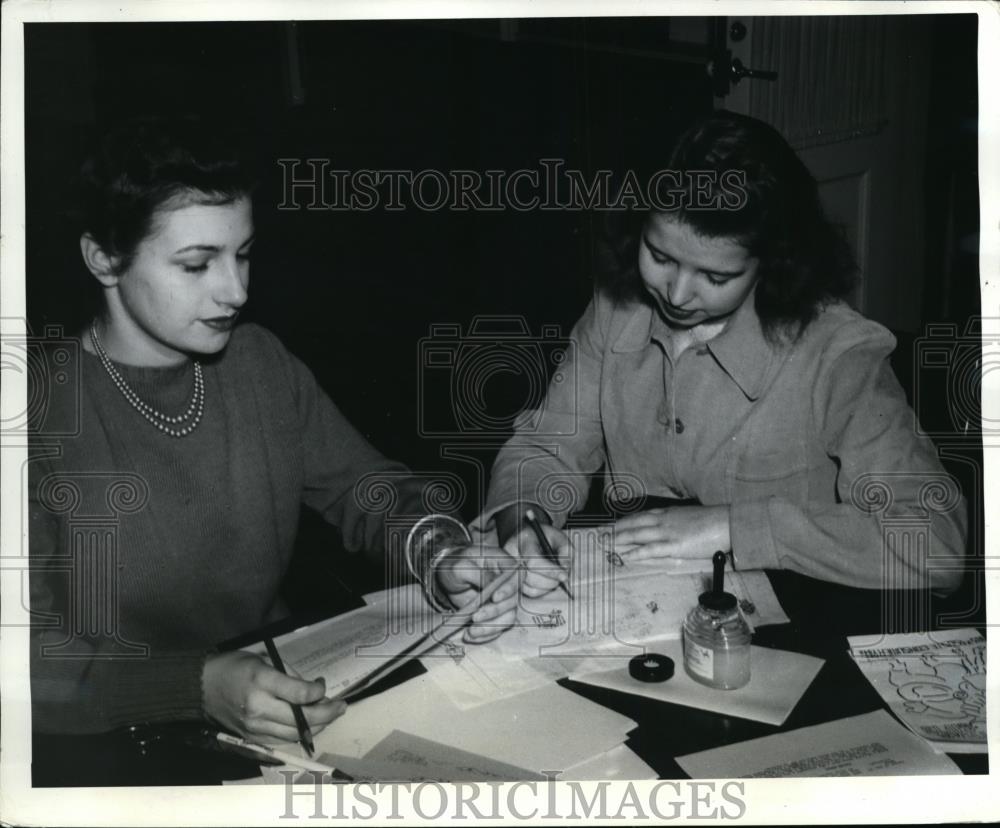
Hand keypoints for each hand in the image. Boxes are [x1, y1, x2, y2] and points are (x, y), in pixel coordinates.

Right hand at [202, 651, 346, 742]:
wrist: (203, 687)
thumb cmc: (235, 667)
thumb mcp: (264, 660)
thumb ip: (289, 675)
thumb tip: (313, 690)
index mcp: (261, 681)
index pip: (299, 694)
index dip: (318, 693)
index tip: (323, 686)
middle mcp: (258, 708)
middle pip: (302, 719)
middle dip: (328, 713)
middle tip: (341, 706)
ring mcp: (255, 727)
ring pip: (295, 734)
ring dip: (318, 726)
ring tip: (330, 715)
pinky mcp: (252, 738)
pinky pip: (283, 741)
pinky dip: (300, 734)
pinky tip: (310, 724)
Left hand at [435, 545, 519, 642]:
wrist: (447, 578)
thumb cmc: (455, 566)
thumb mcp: (461, 566)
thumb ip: (478, 573)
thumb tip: (492, 583)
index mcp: (503, 564)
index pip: (516, 576)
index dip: (509, 588)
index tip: (494, 597)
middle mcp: (508, 583)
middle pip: (512, 600)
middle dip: (495, 611)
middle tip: (476, 617)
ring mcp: (503, 600)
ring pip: (507, 618)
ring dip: (491, 627)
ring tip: (471, 631)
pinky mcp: (496, 614)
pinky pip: (497, 627)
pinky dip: (485, 634)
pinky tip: (470, 635)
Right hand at [503, 523, 572, 598]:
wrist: (527, 536)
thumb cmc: (544, 537)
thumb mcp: (559, 538)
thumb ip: (566, 552)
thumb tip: (566, 572)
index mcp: (523, 541)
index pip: (534, 561)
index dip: (551, 571)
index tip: (565, 576)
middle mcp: (511, 556)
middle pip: (531, 578)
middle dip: (551, 581)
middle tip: (562, 576)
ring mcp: (508, 569)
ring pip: (529, 589)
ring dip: (546, 588)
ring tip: (552, 576)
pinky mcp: (510, 580)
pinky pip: (526, 593)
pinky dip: (539, 590)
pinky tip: (544, 581)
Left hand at [612, 505, 730, 560]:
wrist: (728, 522)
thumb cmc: (713, 521)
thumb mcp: (690, 517)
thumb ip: (677, 522)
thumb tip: (669, 530)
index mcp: (668, 513)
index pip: (640, 516)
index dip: (624, 521)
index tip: (612, 525)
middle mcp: (664, 520)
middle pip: (633, 524)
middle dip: (615, 529)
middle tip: (599, 533)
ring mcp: (668, 532)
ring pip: (638, 534)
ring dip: (620, 539)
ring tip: (605, 543)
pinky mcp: (675, 545)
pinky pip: (652, 549)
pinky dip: (638, 552)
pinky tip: (627, 555)